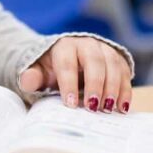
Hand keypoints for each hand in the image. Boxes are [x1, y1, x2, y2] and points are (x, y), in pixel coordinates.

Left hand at [17, 36, 131, 112]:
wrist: (68, 59)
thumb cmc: (52, 69)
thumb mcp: (39, 72)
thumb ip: (32, 77)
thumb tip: (27, 81)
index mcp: (64, 46)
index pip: (67, 64)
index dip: (69, 84)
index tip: (70, 104)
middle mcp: (87, 44)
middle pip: (94, 62)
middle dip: (95, 85)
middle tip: (93, 107)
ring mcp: (104, 49)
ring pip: (113, 65)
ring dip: (113, 88)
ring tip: (108, 109)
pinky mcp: (118, 58)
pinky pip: (125, 72)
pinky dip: (125, 89)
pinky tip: (121, 107)